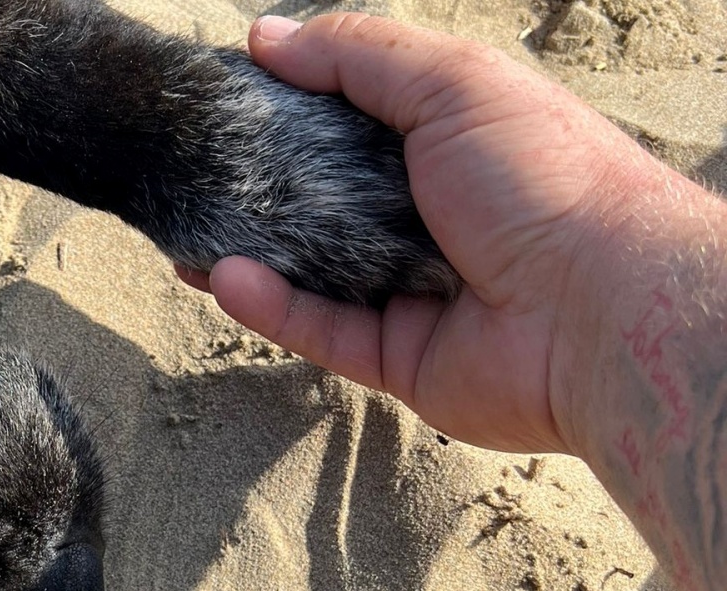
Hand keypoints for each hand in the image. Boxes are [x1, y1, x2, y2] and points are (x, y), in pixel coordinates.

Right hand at [181, 13, 680, 454]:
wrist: (603, 309)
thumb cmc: (543, 180)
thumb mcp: (453, 85)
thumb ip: (358, 58)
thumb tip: (268, 37)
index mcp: (448, 147)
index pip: (348, 124)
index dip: (288, 112)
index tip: (225, 102)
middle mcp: (428, 218)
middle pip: (322, 202)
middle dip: (257, 193)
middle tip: (192, 177)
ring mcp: (412, 291)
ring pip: (312, 273)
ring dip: (248, 254)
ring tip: (182, 237)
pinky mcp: (400, 358)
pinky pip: (322, 330)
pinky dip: (271, 307)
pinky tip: (222, 278)